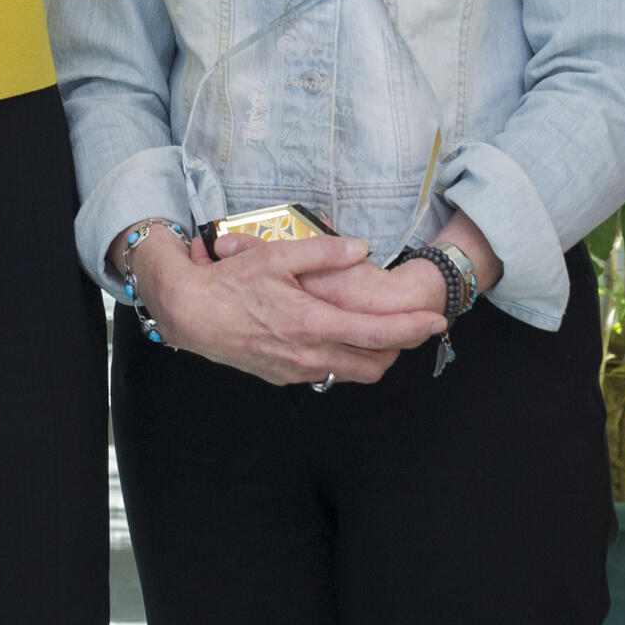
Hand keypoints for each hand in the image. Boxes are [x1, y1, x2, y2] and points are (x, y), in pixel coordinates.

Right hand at [128, 230, 448, 386]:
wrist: (188, 314)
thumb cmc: (228, 283)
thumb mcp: (276, 255)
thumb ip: (323, 252)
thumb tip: (360, 248)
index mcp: (312, 324)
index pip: (378, 334)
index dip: (413, 329)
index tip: (436, 321)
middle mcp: (308, 355)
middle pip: (374, 365)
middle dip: (399, 349)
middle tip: (410, 327)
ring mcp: (295, 371)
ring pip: (351, 374)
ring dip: (372, 357)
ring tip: (379, 332)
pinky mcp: (282, 377)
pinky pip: (326, 374)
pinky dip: (343, 360)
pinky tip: (336, 337)